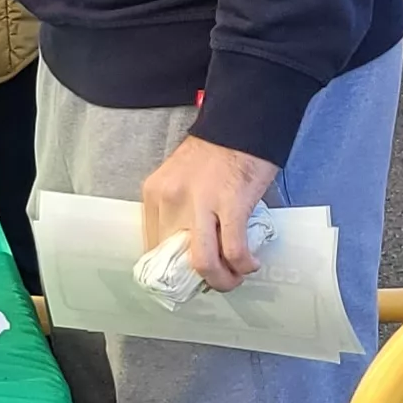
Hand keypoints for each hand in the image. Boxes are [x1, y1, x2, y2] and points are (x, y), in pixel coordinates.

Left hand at [139, 134, 280, 290]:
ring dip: (221, 280)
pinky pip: (234, 250)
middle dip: (198, 279)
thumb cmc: (215, 152)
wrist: (241, 122)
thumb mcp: (180, 180)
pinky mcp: (232, 203)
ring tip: (234, 277)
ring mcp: (201, 202)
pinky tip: (250, 263)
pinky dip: (243, 265)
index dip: (172, 270)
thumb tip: (188, 248)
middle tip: (216, 280)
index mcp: (155, 194)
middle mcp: (171, 200)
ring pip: (202, 263)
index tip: (189, 276)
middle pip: (175, 260)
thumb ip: (177, 210)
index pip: (152, 246)